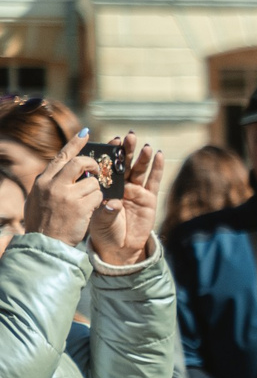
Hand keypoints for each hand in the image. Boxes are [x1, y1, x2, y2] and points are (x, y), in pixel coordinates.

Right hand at [21, 131, 99, 246]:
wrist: (44, 244)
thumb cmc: (42, 223)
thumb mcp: (37, 199)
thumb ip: (48, 184)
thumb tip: (59, 171)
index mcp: (43, 181)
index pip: (61, 156)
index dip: (75, 144)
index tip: (86, 133)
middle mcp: (54, 184)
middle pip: (79, 162)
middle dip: (92, 164)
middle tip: (97, 170)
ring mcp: (67, 195)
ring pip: (93, 182)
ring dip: (95, 190)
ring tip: (88, 202)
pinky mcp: (81, 206)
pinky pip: (99, 196)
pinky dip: (99, 201)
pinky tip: (91, 209)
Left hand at [87, 136, 162, 265]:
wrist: (118, 247)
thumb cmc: (104, 231)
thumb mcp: (99, 221)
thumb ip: (106, 212)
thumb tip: (113, 204)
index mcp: (105, 187)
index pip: (107, 167)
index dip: (109, 154)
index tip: (110, 141)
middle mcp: (121, 185)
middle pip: (124, 164)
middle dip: (126, 150)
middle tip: (128, 136)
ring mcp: (136, 190)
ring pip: (139, 170)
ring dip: (142, 157)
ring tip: (145, 146)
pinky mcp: (149, 198)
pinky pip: (153, 181)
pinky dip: (157, 168)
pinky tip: (160, 155)